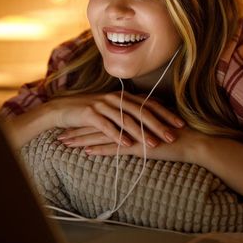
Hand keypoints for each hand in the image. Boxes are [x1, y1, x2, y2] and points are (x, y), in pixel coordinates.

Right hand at [47, 91, 184, 147]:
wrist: (62, 109)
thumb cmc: (89, 112)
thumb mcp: (111, 111)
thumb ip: (128, 113)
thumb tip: (149, 121)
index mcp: (123, 97)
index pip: (149, 104)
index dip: (166, 113)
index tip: (181, 123)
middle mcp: (115, 98)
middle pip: (141, 111)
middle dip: (159, 124)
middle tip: (173, 136)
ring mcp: (102, 105)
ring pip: (126, 119)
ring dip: (141, 132)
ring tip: (153, 144)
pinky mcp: (90, 114)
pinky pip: (106, 126)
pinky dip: (118, 135)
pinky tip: (127, 145)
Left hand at [72, 125, 207, 163]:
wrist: (192, 142)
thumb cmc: (177, 137)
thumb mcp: (155, 129)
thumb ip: (143, 126)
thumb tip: (130, 128)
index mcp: (132, 117)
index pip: (105, 118)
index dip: (88, 122)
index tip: (72, 125)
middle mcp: (129, 122)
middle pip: (98, 125)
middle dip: (77, 130)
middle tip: (60, 133)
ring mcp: (133, 132)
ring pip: (101, 135)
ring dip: (82, 139)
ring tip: (65, 142)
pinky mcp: (138, 144)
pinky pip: (114, 147)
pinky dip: (99, 149)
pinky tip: (86, 152)